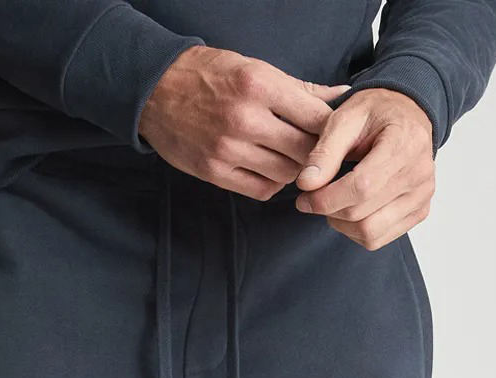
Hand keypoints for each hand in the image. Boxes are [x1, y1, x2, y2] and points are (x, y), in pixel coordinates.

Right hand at [139, 46, 348, 200]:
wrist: (155, 91)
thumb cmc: (207, 76)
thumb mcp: (253, 68)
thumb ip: (297, 88)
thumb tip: (340, 96)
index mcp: (259, 85)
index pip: (317, 117)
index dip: (332, 129)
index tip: (334, 133)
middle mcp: (245, 119)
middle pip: (306, 150)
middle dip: (318, 153)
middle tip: (318, 152)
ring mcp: (228, 149)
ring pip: (286, 174)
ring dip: (295, 171)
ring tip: (291, 159)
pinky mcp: (214, 172)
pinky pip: (260, 190)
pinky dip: (272, 184)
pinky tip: (270, 171)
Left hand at [295, 89, 434, 249]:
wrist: (406, 114)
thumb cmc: (376, 113)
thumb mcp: (345, 118)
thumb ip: (324, 151)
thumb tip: (306, 184)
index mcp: (404, 145)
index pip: (362, 188)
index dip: (325, 199)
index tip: (303, 198)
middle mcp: (420, 174)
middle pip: (362, 215)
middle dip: (328, 211)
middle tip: (312, 198)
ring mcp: (422, 196)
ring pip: (369, 233)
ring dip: (341, 224)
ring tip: (332, 202)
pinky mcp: (419, 211)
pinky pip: (379, 238)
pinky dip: (355, 231)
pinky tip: (349, 208)